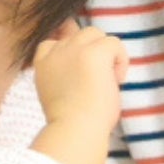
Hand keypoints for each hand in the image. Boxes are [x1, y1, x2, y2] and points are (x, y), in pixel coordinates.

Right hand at [30, 23, 126, 163]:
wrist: (75, 131)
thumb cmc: (71, 123)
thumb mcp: (57, 93)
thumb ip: (65, 75)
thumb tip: (87, 68)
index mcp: (43, 63)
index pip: (54, 41)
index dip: (72, 52)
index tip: (81, 72)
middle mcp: (56, 51)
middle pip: (79, 34)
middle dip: (91, 51)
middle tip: (97, 80)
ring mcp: (74, 49)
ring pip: (95, 33)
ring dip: (105, 52)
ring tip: (108, 78)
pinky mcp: (94, 53)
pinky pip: (114, 43)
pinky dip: (121, 60)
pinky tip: (117, 80)